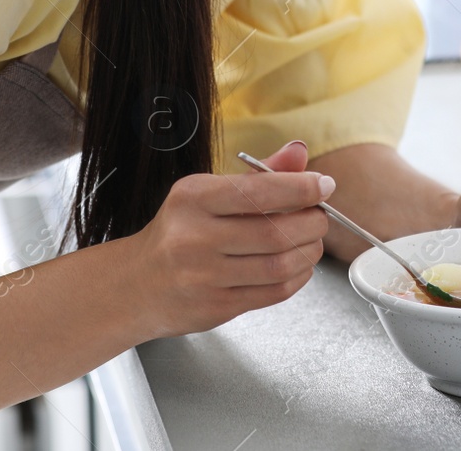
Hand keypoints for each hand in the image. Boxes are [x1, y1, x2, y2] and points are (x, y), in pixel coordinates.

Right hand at [122, 139, 330, 339]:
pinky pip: (273, 292)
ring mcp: (203, 277)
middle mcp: (194, 237)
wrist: (137, 285)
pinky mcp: (215, 307)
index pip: (258, 191)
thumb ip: (258, 175)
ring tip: (312, 241)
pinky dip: (298, 277)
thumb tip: (299, 152)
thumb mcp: (208, 193)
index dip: (301, 188)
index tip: (324, 185)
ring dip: (309, 251)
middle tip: (320, 217)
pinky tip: (298, 265)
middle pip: (274, 231)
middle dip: (312, 222)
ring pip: (278, 265)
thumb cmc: (180, 232)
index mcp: (194, 198)